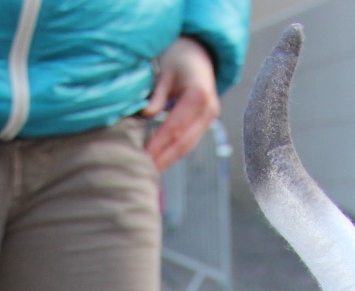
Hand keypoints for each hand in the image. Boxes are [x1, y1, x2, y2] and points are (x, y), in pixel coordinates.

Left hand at [143, 36, 219, 171]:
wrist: (198, 53)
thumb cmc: (178, 58)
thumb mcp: (165, 71)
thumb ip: (157, 94)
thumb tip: (146, 115)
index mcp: (199, 95)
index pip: (176, 126)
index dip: (159, 143)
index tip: (143, 156)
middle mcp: (209, 110)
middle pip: (184, 142)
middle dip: (164, 159)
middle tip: (144, 173)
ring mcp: (210, 118)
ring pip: (188, 146)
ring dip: (169, 160)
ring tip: (150, 172)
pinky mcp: (206, 123)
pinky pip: (189, 142)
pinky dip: (174, 153)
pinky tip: (160, 161)